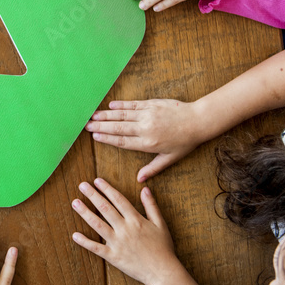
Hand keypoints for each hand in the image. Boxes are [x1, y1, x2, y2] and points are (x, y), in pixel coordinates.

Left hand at [71, 180, 180, 284]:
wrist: (163, 273)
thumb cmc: (163, 248)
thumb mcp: (160, 224)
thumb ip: (151, 206)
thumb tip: (145, 188)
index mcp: (136, 220)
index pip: (118, 200)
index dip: (107, 189)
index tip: (97, 180)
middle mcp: (125, 229)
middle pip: (105, 208)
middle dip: (92, 195)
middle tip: (82, 185)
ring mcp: (118, 243)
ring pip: (98, 225)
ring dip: (85, 213)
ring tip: (75, 202)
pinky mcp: (113, 257)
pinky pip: (96, 248)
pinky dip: (85, 242)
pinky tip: (75, 235)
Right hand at [86, 100, 207, 181]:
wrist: (198, 121)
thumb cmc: (185, 142)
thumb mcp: (170, 159)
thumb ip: (153, 168)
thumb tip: (139, 180)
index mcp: (148, 143)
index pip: (122, 141)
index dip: (107, 138)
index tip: (94, 136)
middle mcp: (145, 128)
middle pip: (118, 127)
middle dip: (101, 126)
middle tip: (87, 125)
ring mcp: (148, 114)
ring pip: (122, 114)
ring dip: (106, 114)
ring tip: (93, 115)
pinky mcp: (152, 104)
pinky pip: (133, 104)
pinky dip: (121, 105)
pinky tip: (111, 105)